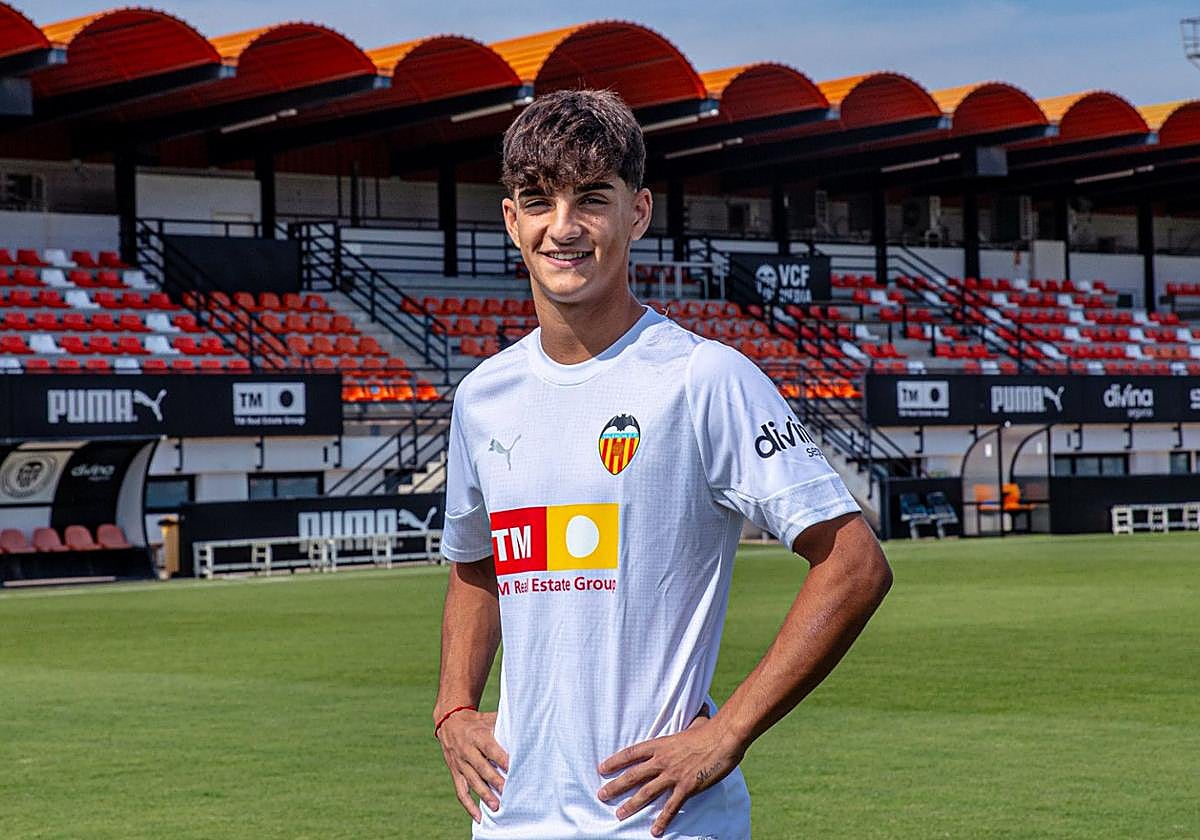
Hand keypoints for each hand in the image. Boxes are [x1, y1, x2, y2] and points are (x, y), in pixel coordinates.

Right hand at [436, 709, 508, 821]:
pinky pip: (461, 791)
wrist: (450, 722)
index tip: (512, 768)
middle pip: (481, 767)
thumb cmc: (477, 721)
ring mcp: (460, 763)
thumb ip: (504, 726)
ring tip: (496, 806)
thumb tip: (527, 729)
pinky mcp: (455, 772)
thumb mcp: (489, 718)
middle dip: (494, 780)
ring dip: (484, 794)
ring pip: (472, 781)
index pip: (489, 748)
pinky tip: (478, 816)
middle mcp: (467, 750)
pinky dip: (469, 805)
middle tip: (507, 791)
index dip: (500, 758)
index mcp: (477, 735)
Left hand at [597, 717, 744, 836]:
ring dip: (631, 805)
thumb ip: (695, 717)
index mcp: (661, 744)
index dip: (615, 761)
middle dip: (616, 786)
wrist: (724, 738)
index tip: (602, 768)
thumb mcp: (698, 721)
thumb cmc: (711, 729)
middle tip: (601, 795)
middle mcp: (663, 760)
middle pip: (633, 775)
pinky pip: (671, 807)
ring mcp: (673, 775)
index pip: (632, 753)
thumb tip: (703, 705)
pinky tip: (654, 830)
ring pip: (646, 792)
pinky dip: (662, 820)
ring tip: (619, 814)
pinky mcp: (687, 787)